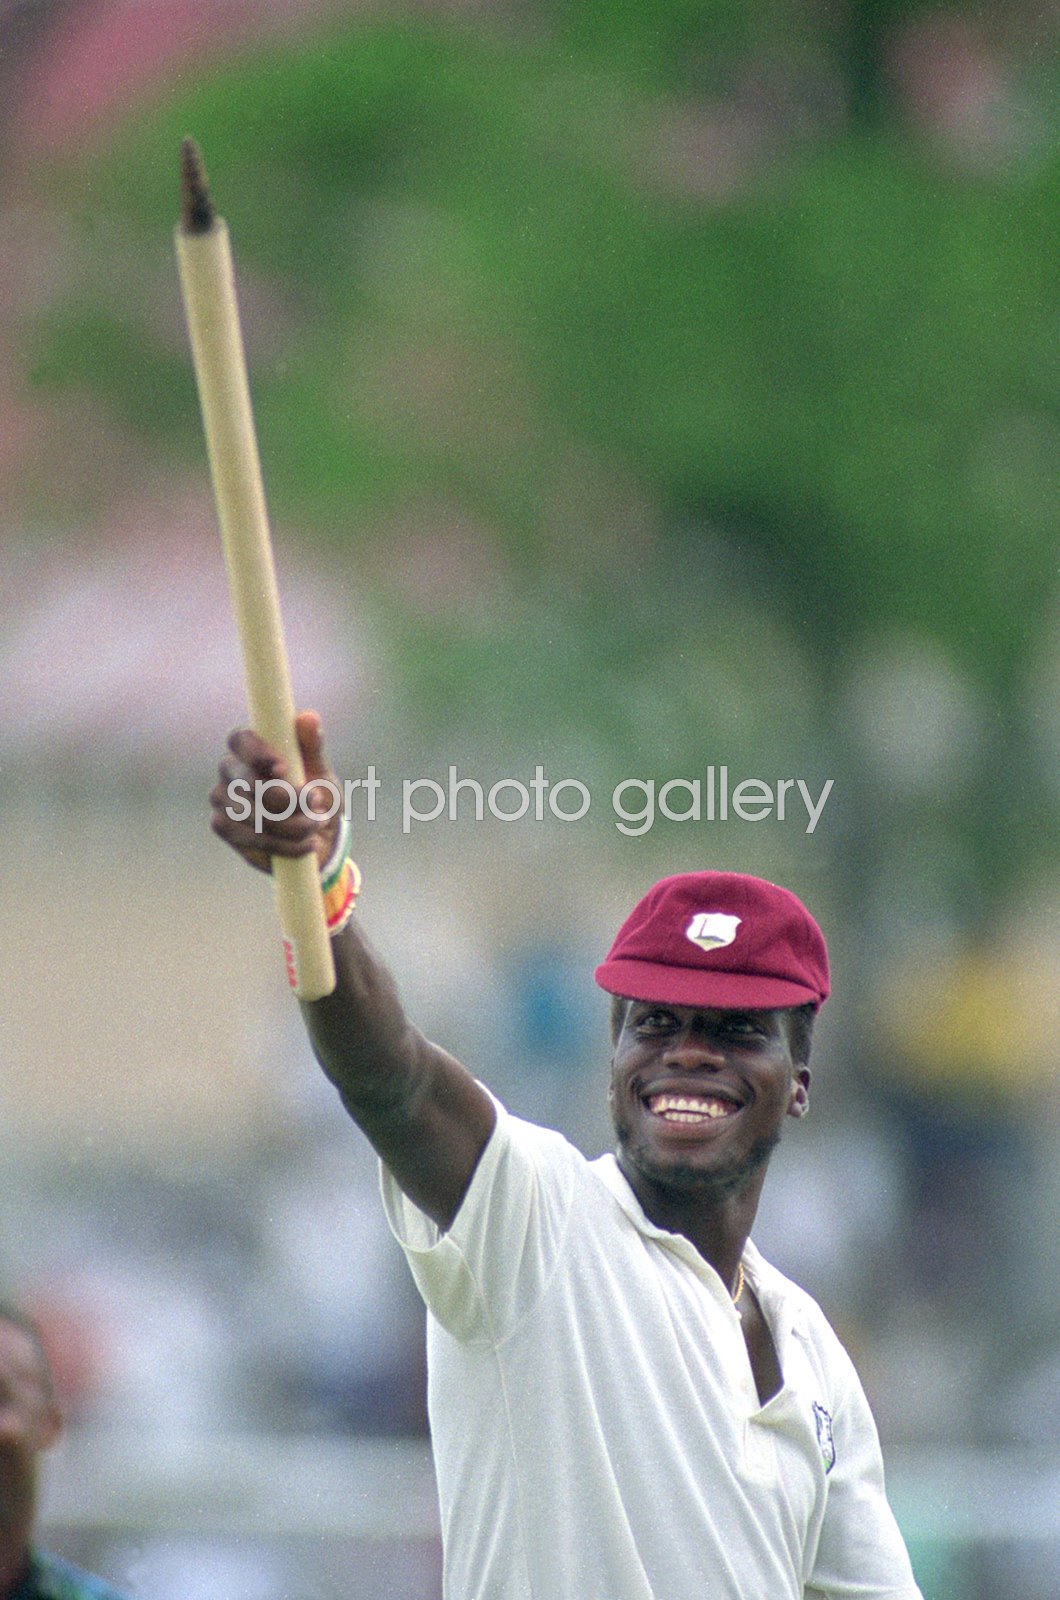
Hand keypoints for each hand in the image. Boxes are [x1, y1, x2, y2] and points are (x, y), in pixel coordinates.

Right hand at [209, 710, 341, 873]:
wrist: (319, 839)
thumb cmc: (317, 797)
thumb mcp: (321, 772)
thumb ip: (313, 746)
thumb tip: (308, 717)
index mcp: (251, 749)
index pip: (240, 739)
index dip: (257, 753)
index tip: (282, 769)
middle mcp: (230, 771)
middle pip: (246, 782)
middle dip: (286, 799)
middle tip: (316, 805)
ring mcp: (222, 799)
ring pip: (250, 813)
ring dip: (291, 824)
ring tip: (316, 825)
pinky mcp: (223, 827)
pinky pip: (250, 837)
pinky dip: (283, 844)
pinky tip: (304, 845)